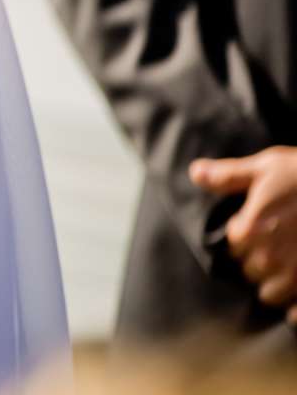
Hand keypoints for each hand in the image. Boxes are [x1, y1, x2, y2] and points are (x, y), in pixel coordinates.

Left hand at [191, 146, 296, 320]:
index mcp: (249, 230)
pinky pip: (295, 313)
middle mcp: (269, 258)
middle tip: (277, 246)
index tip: (259, 227)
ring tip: (288, 267)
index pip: (233, 246)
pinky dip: (294, 310)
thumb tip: (195, 174)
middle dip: (259, 261)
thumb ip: (228, 176)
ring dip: (276, 284)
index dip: (245, 237)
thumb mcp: (266, 167)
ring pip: (270, 294)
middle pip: (250, 271)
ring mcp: (294, 276)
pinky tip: (295, 304)